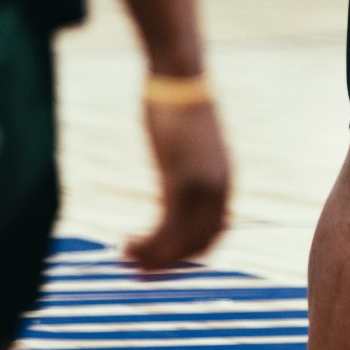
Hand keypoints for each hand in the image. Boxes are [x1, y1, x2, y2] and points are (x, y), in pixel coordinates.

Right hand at [127, 93, 231, 272]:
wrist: (180, 77)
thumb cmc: (179, 104)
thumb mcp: (188, 144)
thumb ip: (186, 168)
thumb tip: (175, 177)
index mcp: (223, 181)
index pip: (215, 233)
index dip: (190, 253)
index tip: (166, 261)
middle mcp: (218, 188)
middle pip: (199, 244)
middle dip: (170, 264)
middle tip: (141, 272)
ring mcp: (201, 186)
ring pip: (180, 242)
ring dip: (153, 258)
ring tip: (126, 259)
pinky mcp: (180, 180)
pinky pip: (165, 228)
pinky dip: (147, 244)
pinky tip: (125, 244)